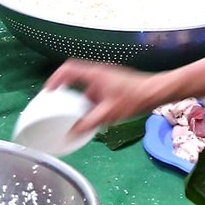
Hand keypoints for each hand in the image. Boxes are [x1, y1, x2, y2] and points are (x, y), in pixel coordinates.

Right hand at [46, 59, 163, 131]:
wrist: (155, 93)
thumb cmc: (134, 98)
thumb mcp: (109, 113)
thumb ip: (88, 124)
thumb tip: (70, 134)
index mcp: (95, 74)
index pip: (68, 69)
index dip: (55, 79)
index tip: (48, 92)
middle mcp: (98, 73)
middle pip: (74, 76)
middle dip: (64, 90)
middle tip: (56, 103)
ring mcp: (106, 78)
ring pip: (85, 86)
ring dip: (78, 98)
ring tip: (72, 113)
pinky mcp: (112, 85)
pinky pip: (94, 91)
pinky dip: (89, 102)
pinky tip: (91, 115)